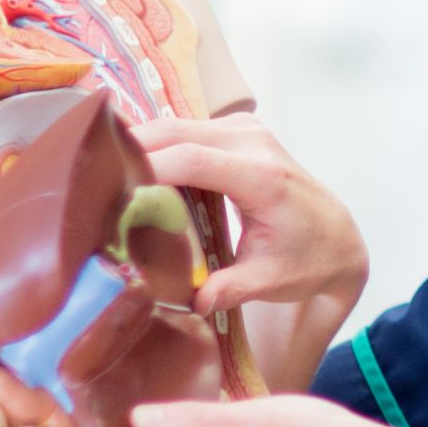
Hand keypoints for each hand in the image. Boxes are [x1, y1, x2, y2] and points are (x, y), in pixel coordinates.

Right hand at [127, 114, 366, 323]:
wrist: (338, 238)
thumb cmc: (306, 261)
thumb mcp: (270, 282)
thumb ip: (230, 290)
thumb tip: (188, 301)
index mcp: (264, 179)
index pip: (193, 160)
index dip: (148, 169)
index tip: (108, 189)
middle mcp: (255, 144)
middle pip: (176, 131)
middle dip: (130, 150)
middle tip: (88, 180)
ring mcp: (247, 131)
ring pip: (177, 125)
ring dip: (142, 146)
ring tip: (106, 178)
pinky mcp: (238, 131)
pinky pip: (187, 130)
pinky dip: (159, 146)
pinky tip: (136, 172)